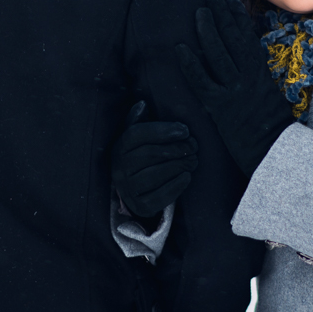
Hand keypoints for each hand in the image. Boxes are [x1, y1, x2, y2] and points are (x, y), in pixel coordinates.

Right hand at [111, 101, 197, 220]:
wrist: (136, 190)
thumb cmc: (141, 157)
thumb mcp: (137, 138)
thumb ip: (139, 121)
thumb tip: (142, 105)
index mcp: (118, 148)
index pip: (136, 135)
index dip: (162, 131)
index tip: (184, 130)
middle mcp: (119, 169)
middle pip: (148, 154)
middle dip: (175, 149)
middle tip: (194, 146)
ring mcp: (128, 189)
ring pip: (154, 175)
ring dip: (178, 166)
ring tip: (193, 160)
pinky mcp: (140, 207)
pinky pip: (158, 197)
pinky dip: (175, 186)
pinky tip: (186, 177)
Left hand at [176, 0, 294, 174]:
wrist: (274, 152)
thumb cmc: (274, 129)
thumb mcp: (273, 96)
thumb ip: (260, 78)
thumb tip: (248, 61)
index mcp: (263, 74)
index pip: (250, 39)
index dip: (239, 20)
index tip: (231, 4)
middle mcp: (249, 78)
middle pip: (233, 40)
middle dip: (222, 17)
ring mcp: (233, 91)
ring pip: (218, 54)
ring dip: (207, 31)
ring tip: (199, 13)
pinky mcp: (219, 107)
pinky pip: (202, 81)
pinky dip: (190, 64)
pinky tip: (180, 49)